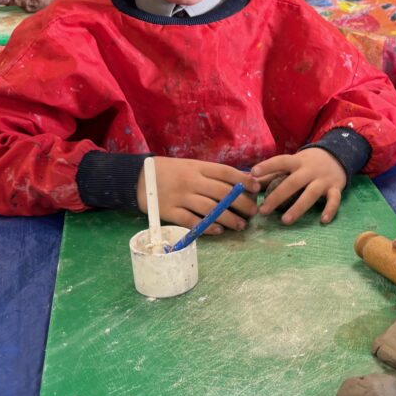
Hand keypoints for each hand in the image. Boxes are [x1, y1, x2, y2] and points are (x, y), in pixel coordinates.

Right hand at [137, 157, 259, 233]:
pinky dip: (206, 226)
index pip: (225, 172)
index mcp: (197, 167)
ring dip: (228, 218)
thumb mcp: (192, 166)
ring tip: (240, 225)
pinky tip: (218, 230)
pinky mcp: (169, 211)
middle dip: (241, 203)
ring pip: (209, 208)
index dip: (243, 180)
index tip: (257, 188)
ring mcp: (179, 197)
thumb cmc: (171, 172)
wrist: (138, 178)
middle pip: (221, 193)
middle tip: (253, 212)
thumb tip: (244, 180)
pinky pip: (190, 221)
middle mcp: (190, 181)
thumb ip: (213, 173)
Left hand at [251, 148, 346, 224]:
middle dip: (278, 196)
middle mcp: (310, 170)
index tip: (253, 173)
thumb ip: (272, 173)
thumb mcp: (292, 163)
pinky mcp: (336, 188)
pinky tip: (323, 221)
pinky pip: (334, 200)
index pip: (281, 161)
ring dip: (298, 208)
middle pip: (293, 182)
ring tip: (285, 221)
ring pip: (311, 194)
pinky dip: (330, 210)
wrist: (336, 155)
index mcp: (297, 162)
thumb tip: (246, 179)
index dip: (267, 166)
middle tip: (263, 211)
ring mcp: (323, 180)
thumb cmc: (307, 164)